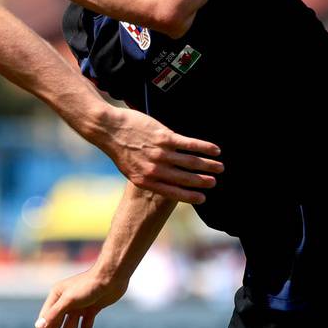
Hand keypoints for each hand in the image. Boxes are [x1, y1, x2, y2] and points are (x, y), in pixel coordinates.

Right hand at [33, 267, 126, 327]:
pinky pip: (85, 326)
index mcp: (57, 296)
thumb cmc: (89, 285)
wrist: (112, 276)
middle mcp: (66, 301)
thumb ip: (54, 314)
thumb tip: (39, 326)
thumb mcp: (69, 300)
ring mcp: (80, 306)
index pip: (46, 319)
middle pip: (56, 325)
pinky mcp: (92, 309)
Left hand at [92, 106, 221, 204]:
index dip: (190, 196)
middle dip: (203, 182)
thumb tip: (166, 181)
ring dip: (207, 164)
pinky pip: (189, 144)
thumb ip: (148, 176)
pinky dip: (204, 147)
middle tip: (214, 182)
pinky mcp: (164, 137)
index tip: (202, 198)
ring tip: (219, 167)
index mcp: (145, 181)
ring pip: (190, 162)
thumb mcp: (130, 169)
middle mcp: (154, 169)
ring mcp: (159, 153)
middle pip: (185, 178)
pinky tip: (215, 150)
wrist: (107, 128)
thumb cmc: (120, 149)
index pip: (172, 192)